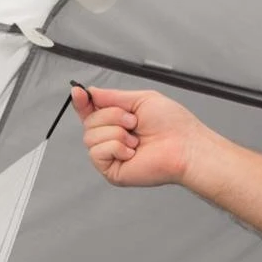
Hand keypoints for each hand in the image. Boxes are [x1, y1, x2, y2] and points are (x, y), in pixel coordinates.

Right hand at [71, 86, 218, 187]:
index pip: (90, 111)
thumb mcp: (142, 100)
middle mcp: (111, 137)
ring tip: (136, 140)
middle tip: (134, 122)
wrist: (184, 147)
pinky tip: (132, 152)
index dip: (82, 102)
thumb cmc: (173, 125)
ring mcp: (109, 154)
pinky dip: (116, 148)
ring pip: (90, 137)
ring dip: (117, 133)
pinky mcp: (109, 169)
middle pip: (88, 122)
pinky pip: (97, 152)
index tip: (78, 92)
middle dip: (111, 117)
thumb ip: (113, 96)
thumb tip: (90, 92)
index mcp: (117, 120)